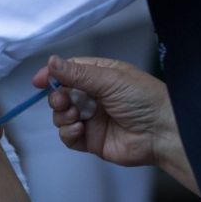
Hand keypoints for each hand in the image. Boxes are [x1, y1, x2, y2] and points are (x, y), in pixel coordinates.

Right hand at [32, 55, 172, 167]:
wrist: (162, 133)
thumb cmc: (142, 99)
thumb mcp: (109, 79)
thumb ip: (77, 73)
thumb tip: (50, 61)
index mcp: (99, 76)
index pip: (68, 72)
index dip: (52, 75)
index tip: (38, 81)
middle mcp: (93, 97)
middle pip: (61, 94)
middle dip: (57, 97)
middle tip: (62, 101)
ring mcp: (91, 119)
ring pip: (61, 115)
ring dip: (62, 115)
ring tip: (75, 116)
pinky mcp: (90, 139)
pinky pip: (68, 136)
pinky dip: (68, 132)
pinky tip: (78, 129)